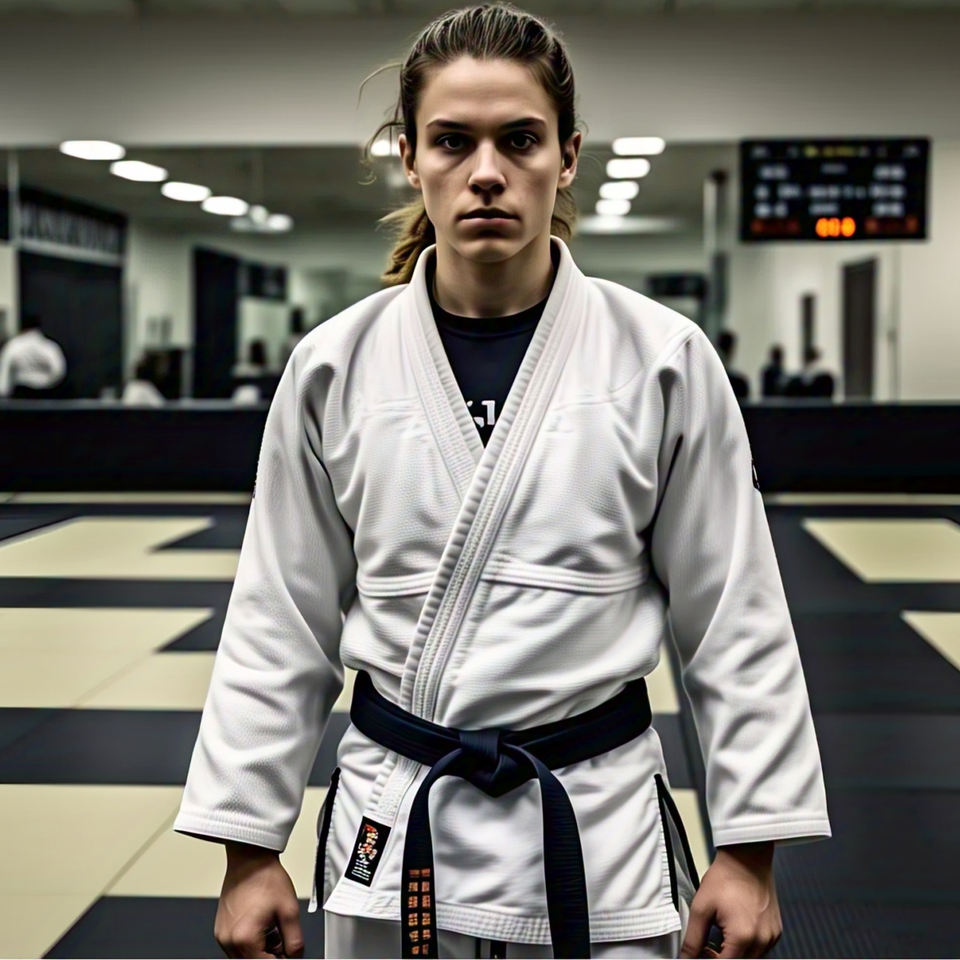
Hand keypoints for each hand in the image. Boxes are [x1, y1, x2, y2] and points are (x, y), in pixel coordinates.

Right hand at [214, 842, 304, 957]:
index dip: (281, 958)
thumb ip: (294, 941)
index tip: (288, 951)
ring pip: (244, 956)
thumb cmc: (266, 878)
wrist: (250, 859)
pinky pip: (237, 946)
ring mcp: (222, 936)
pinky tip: (260, 924)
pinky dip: (250, 942)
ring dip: (260, 949)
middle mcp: (228, 941)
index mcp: (244, 939)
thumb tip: (295, 956)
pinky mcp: (220, 930)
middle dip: (270, 954)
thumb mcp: (289, 911)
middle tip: (280, 935)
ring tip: (271, 926)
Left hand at [679, 841, 781, 958]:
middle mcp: (762, 940)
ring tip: (722, 930)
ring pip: (751, 958)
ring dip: (735, 951)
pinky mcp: (776, 931)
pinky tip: (736, 927)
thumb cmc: (726, 877)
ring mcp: (771, 936)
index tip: (702, 949)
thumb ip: (693, 939)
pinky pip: (761, 948)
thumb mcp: (701, 908)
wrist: (746, 858)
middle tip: (710, 941)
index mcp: (743, 937)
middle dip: (722, 956)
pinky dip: (747, 944)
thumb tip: (686, 956)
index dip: (709, 959)